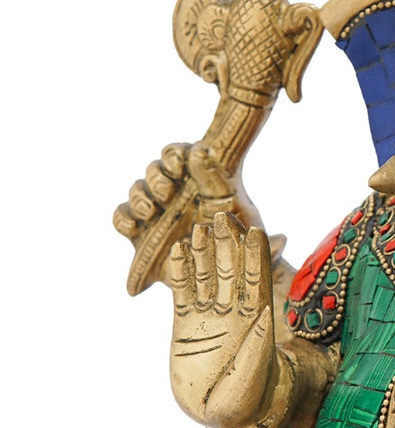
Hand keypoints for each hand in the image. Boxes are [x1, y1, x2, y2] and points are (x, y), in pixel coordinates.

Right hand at [113, 141, 262, 244]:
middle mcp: (174, 190)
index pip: (176, 154)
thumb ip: (217, 179)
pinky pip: (121, 218)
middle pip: (153, 170)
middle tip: (167, 193)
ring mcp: (156, 211)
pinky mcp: (140, 233)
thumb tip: (198, 151)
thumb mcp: (238, 208)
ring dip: (140, 197)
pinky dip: (123, 219)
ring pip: (136, 190)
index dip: (173, 155)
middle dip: (157, 178)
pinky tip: (134, 226)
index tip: (179, 167)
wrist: (228, 276)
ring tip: (152, 212)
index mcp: (197, 179)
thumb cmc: (240, 239)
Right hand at [167, 212, 277, 427]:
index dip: (256, 257)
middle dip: (228, 245)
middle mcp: (235, 313)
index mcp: (257, 321)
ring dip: (204, 253)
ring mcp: (210, 317)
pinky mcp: (186, 326)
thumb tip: (267, 313)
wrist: (218, 417)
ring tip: (198, 228)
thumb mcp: (254, 375)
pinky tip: (175, 253)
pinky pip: (183, 294)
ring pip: (207, 277)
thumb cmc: (245, 401)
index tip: (255, 231)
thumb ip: (258, 345)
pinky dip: (179, 274)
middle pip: (232, 271)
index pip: (258, 281)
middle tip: (223, 216)